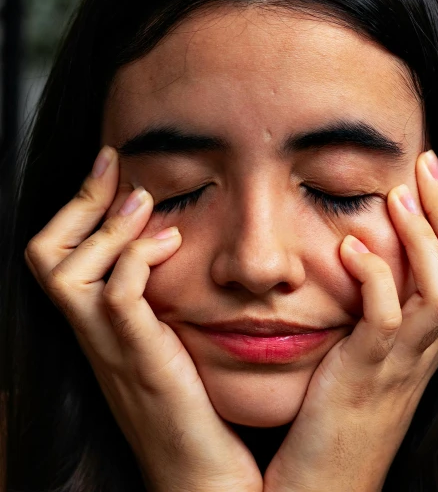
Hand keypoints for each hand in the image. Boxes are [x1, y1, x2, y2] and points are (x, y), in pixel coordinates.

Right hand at [23, 146, 262, 491]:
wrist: (200, 471)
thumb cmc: (193, 398)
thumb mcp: (167, 331)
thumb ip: (159, 290)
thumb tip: (176, 232)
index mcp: (96, 321)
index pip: (56, 254)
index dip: (77, 205)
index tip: (109, 166)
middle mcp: (93, 331)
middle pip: (46, 254)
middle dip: (80, 201)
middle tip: (116, 170)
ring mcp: (111, 346)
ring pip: (68, 271)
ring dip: (108, 226)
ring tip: (145, 204)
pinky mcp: (140, 360)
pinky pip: (118, 297)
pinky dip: (138, 258)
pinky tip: (171, 245)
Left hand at [263, 150, 437, 491]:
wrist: (325, 489)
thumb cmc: (336, 416)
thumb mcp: (365, 355)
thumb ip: (371, 310)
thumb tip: (353, 248)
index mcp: (427, 339)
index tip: (427, 169)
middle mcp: (425, 348)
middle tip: (424, 164)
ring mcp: (400, 364)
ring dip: (423, 239)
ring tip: (396, 196)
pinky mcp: (366, 377)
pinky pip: (386, 322)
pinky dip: (375, 278)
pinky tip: (349, 248)